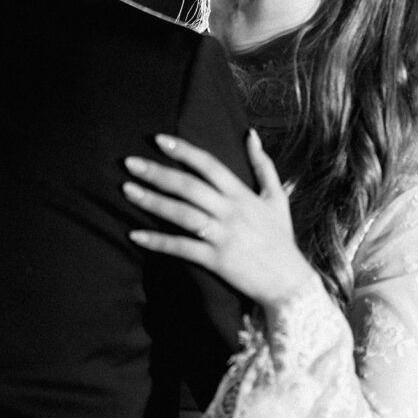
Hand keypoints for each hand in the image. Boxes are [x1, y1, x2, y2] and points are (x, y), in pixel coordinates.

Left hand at [123, 130, 314, 309]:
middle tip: (129, 162)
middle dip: (157, 173)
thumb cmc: (281, 239)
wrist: (290, 282)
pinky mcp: (216, 260)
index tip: (158, 140)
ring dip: (152, 201)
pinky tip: (135, 234)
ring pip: (182, 214)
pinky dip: (158, 241)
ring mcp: (223, 235)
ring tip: (127, 190)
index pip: (209, 165)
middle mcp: (231, 211)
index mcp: (242, 194)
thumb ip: (263, 164)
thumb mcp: (277, 197)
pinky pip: (182, 247)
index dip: (183, 151)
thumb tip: (251, 134)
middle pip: (189, 187)